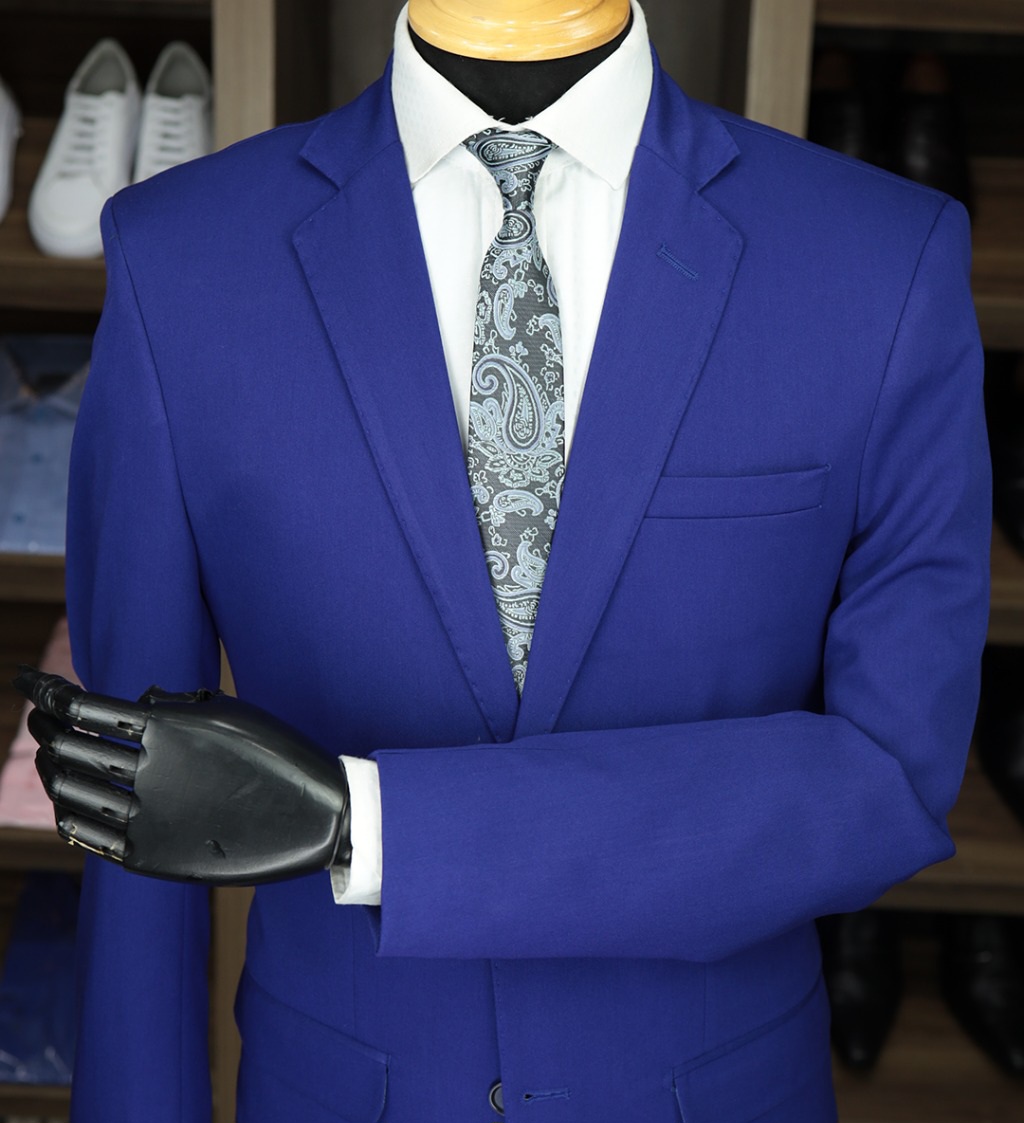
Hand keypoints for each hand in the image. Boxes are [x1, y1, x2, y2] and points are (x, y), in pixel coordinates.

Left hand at [14, 668, 350, 885]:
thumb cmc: (278, 754)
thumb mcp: (231, 712)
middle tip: (38, 717)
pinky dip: (66, 813)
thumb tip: (130, 705)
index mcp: (168, 728)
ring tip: (51, 755)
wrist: (317, 817)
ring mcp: (147, 817)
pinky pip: (86, 834)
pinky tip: (66, 801)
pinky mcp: (150, 856)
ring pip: (68, 789)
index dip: (44, 690)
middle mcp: (150, 771)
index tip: (27, 679)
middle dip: (42, 725)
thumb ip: (174, 705)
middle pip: (65, 745)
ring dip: (51, 768)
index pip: (81, 705)